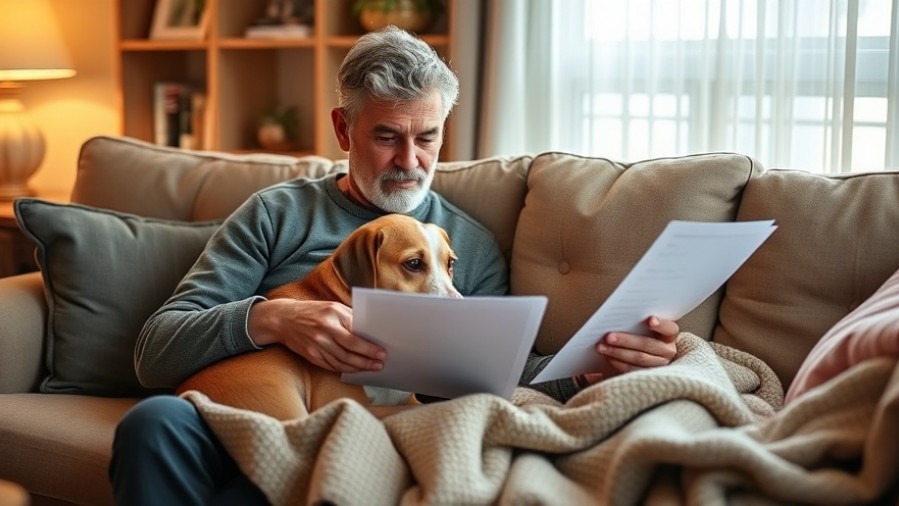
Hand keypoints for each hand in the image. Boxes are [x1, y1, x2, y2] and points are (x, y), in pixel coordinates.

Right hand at [248, 298, 384, 372]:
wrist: (283, 318)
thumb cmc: (313, 311)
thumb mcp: (332, 307)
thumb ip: (350, 318)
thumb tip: (370, 331)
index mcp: (332, 316)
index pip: (355, 335)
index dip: (370, 347)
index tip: (382, 352)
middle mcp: (323, 331)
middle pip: (350, 351)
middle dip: (367, 360)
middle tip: (380, 364)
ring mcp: (316, 345)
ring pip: (341, 362)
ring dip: (358, 367)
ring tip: (371, 368)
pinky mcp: (311, 356)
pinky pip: (331, 366)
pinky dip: (344, 369)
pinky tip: (354, 369)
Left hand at [575, 316, 678, 386]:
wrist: (643, 357)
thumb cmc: (640, 336)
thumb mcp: (640, 328)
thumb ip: (635, 322)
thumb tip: (620, 315)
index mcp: (668, 336)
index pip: (669, 329)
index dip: (660, 324)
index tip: (649, 320)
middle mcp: (667, 352)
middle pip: (648, 345)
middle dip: (626, 340)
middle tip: (608, 336)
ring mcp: (659, 366)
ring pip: (639, 359)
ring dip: (618, 353)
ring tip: (601, 347)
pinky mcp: (647, 376)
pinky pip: (632, 371)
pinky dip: (617, 363)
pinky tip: (607, 357)